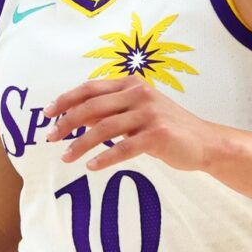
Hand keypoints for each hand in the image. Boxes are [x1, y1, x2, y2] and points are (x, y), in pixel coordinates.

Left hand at [42, 76, 222, 172]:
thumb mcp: (136, 113)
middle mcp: (140, 94)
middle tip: (50, 138)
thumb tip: (75, 116)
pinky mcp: (158, 135)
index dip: (65, 100)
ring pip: (104, 128)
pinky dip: (105, 158)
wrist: (204, 142)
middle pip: (93, 106)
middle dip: (67, 123)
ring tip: (66, 158)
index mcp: (132, 84)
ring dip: (81, 144)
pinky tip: (91, 167)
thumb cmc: (166, 128)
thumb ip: (109, 111)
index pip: (90, 88)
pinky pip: (123, 147)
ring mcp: (150, 113)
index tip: (47, 114)